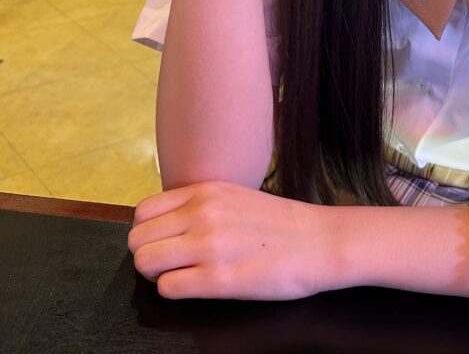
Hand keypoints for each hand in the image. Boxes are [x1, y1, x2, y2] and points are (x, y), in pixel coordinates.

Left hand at [129, 181, 338, 299]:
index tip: (163, 241)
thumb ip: (199, 204)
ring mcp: (208, 247)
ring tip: (180, 275)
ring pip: (145, 262)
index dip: (148, 232)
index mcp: (205, 191)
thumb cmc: (279, 223)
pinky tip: (195, 286)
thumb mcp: (234, 196)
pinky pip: (167, 288)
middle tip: (168, 263)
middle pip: (138, 239)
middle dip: (147, 255)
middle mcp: (202, 214)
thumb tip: (164, 223)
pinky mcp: (218, 280)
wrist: (317, 241)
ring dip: (156, 274)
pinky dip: (174, 290)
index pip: (143, 212)